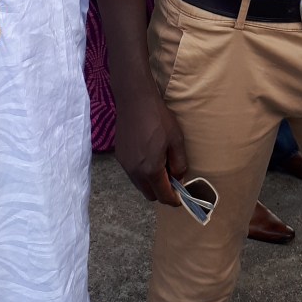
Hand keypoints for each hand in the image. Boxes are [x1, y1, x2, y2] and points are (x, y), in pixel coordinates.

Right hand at [113, 85, 186, 204]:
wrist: (135, 101)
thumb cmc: (159, 119)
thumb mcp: (176, 140)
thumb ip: (179, 164)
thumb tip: (179, 179)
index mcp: (151, 170)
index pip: (163, 196)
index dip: (174, 200)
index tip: (181, 198)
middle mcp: (135, 172)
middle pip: (150, 195)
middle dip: (162, 192)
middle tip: (172, 178)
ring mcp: (125, 165)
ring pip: (140, 185)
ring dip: (151, 182)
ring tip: (161, 165)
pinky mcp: (120, 157)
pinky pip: (133, 174)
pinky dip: (142, 173)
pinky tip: (148, 156)